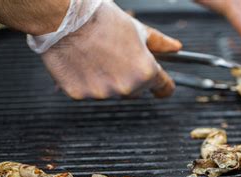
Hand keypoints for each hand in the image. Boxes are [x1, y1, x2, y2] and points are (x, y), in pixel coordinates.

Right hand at [41, 1, 181, 99]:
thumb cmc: (100, 20)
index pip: (163, 87)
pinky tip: (81, 62)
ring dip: (107, 80)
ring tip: (96, 55)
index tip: (162, 88)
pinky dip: (85, 81)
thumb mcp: (136, 29)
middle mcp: (127, 87)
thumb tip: (176, 48)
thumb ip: (159, 44)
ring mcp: (103, 93)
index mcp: (145, 72)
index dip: (163, 86)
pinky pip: (88, 92)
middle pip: (136, 90)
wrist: (64, 18)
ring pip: (111, 92)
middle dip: (131, 77)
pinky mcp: (80, 95)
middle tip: (116, 56)